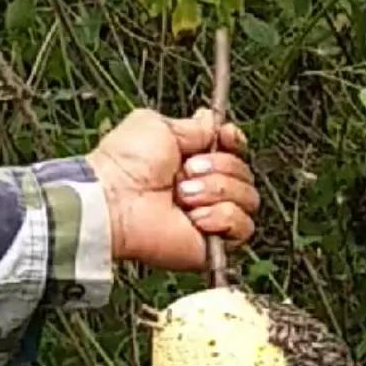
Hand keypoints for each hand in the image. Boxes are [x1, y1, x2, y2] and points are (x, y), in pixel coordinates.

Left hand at [86, 107, 259, 270]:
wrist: (116, 201)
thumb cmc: (126, 165)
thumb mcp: (159, 126)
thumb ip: (194, 126)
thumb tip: (213, 120)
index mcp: (195, 164)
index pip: (236, 153)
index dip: (235, 143)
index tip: (226, 137)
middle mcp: (207, 192)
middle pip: (245, 174)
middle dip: (219, 168)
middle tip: (186, 172)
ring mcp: (213, 219)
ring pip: (248, 198)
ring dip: (216, 191)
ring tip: (184, 196)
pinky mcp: (216, 245)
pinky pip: (243, 226)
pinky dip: (220, 217)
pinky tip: (195, 218)